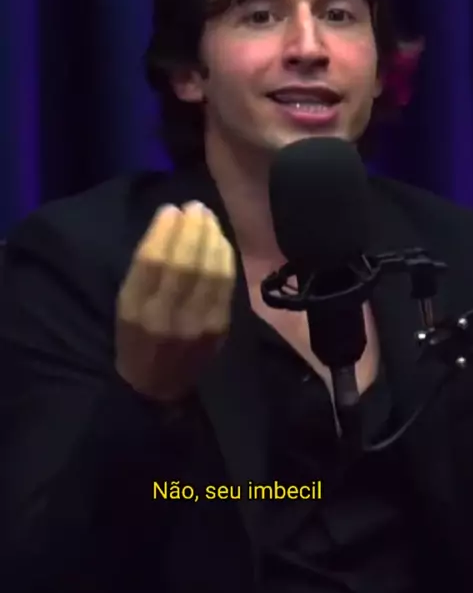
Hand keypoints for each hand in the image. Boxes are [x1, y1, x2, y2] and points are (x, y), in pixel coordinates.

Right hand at [115, 201, 235, 402]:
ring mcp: (198, 324)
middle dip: (192, 228)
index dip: (165, 230)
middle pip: (185, 262)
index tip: (170, 209)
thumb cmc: (136, 337)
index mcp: (137, 310)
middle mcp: (168, 317)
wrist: (160, 385)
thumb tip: (169, 224)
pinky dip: (224, 257)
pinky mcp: (220, 328)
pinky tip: (219, 241)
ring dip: (211, 237)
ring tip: (207, 218)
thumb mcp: (126, 304)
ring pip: (210, 270)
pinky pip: (226, 284)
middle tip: (195, 207)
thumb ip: (144, 269)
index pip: (153, 262)